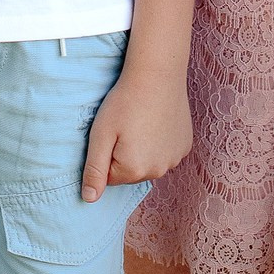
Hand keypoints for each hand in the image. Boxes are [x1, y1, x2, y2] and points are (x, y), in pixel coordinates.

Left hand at [81, 64, 190, 201]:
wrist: (157, 73)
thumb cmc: (125, 101)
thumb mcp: (101, 134)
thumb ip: (94, 170)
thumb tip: (89, 199)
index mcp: (134, 171)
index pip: (110, 177)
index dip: (107, 154)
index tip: (113, 132)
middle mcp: (158, 171)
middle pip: (132, 172)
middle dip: (125, 154)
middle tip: (127, 125)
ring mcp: (175, 159)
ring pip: (149, 163)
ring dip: (144, 148)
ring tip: (142, 120)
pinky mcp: (185, 146)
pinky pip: (165, 152)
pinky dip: (160, 141)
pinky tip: (158, 120)